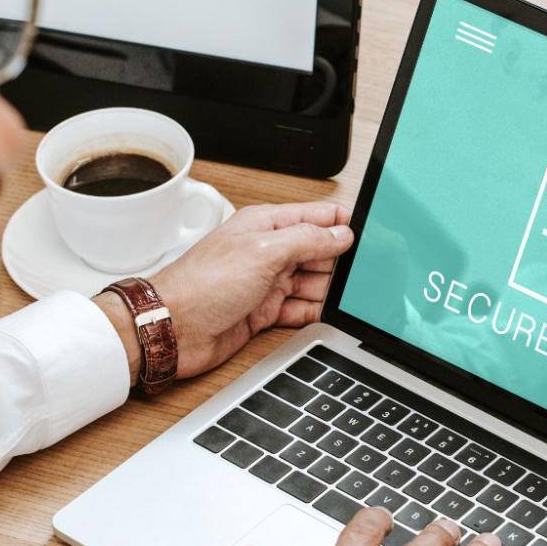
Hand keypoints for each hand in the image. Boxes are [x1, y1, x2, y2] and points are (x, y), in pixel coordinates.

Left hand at [150, 200, 352, 378]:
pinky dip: (315, 312)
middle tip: (365, 273)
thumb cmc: (201, 285)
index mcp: (267, 225)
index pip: (318, 216)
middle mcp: (268, 252)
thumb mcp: (263, 252)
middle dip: (342, 260)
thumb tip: (340, 235)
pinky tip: (328, 314)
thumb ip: (306, 240)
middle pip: (320, 250)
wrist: (173, 329)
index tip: (373, 235)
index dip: (345, 224)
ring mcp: (267, 283)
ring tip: (350, 296)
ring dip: (330, 289)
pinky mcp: (264, 312)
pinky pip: (300, 309)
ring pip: (313, 282)